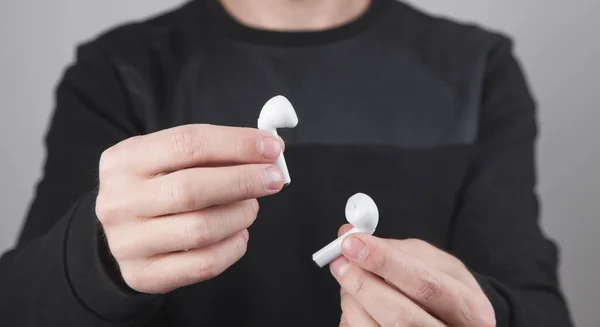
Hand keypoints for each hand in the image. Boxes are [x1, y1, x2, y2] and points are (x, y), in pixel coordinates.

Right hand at [96, 124, 284, 293]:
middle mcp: (119, 201)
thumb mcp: (168, 158)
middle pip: (191, 189)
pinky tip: (239, 233)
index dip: (236, 144)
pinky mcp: (143, 275)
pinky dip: (233, 247)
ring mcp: (127, 242)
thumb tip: (265, 151)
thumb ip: (212, 153)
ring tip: (250, 207)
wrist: (121, 230)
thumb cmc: (156, 186)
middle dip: (243, 181)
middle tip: (273, 179)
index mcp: (124, 160)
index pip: (187, 144)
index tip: (271, 148)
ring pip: (200, 230)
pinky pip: (203, 264)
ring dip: (240, 215)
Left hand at [331, 225, 495, 326]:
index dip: (386, 262)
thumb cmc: (444, 289)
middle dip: (362, 284)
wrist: (453, 322)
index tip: (353, 244)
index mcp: (470, 308)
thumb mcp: (433, 262)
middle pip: (401, 317)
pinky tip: (359, 305)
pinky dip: (352, 317)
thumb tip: (350, 234)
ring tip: (351, 282)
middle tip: (340, 263)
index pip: (426, 284)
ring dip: (353, 302)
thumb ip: (394, 248)